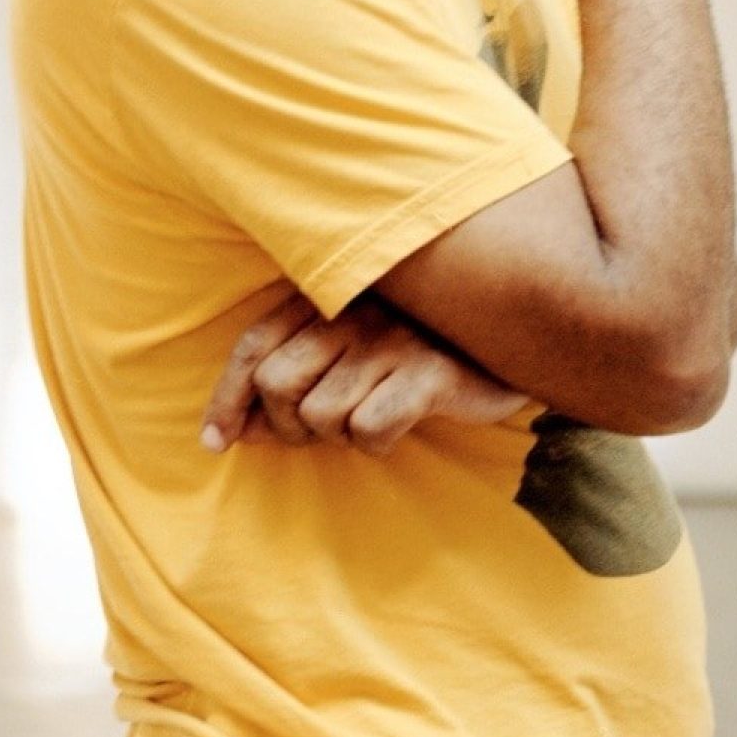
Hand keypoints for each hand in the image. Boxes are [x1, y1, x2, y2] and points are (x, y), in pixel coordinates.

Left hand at [201, 290, 529, 456]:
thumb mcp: (353, 346)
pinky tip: (398, 428)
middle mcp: (355, 310)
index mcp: (329, 294)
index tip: (216, 443)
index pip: (252, 346)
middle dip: (285, 426)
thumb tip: (232, 432)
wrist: (520, 329)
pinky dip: (377, 443)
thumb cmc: (423, 343)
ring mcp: (392, 340)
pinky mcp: (430, 372)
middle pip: (276, 386)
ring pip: (321, 416)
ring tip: (366, 422)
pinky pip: (371, 429)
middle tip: (315, 434)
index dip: (225, 400)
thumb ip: (294, 376)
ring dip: (336, 437)